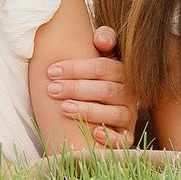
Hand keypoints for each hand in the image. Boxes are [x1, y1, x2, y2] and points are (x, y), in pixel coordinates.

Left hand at [45, 25, 136, 146]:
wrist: (102, 109)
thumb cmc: (95, 79)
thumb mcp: (100, 57)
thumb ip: (104, 40)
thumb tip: (100, 39)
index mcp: (122, 73)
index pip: (102, 68)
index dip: (76, 69)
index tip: (51, 71)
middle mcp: (129, 94)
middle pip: (105, 90)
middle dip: (76, 89)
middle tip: (52, 89)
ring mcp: (129, 116)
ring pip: (114, 113)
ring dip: (88, 111)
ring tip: (64, 108)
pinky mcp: (127, 136)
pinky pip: (123, 139)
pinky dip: (110, 137)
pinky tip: (93, 133)